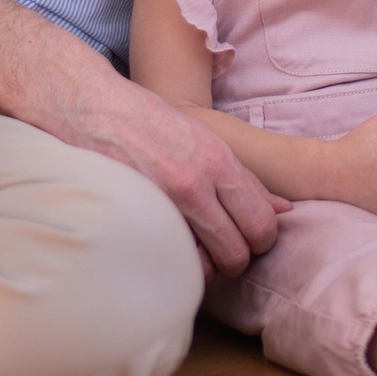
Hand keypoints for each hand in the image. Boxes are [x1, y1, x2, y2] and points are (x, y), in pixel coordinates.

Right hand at [52, 74, 289, 275]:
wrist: (92, 108)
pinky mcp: (134, 217)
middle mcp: (195, 184)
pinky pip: (169, 260)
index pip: (262, 224)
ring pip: (205, 266)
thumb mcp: (205, 138)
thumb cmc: (150, 122)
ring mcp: (162, 203)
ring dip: (206, 267)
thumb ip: (245, 178)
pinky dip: (175, 264)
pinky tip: (171, 249)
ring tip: (197, 252)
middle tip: (223, 250)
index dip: (261, 240)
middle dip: (236, 259)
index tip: (249, 238)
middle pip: (238, 253)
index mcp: (218, 162)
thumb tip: (284, 210)